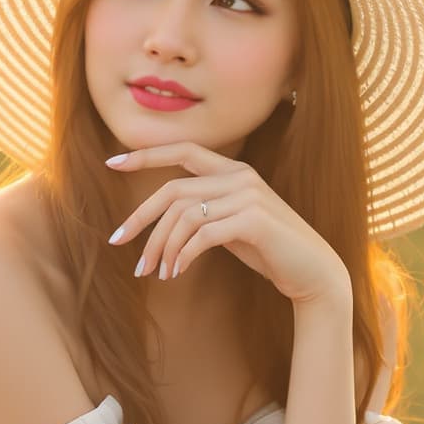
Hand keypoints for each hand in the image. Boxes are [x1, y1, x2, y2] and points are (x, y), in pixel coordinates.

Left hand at [104, 143, 350, 307]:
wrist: (312, 272)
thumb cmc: (269, 250)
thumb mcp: (232, 225)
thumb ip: (205, 212)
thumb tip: (165, 219)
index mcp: (234, 171)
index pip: (183, 151)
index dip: (146, 155)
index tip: (111, 163)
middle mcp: (240, 177)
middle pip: (173, 190)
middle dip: (141, 219)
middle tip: (122, 246)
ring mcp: (248, 196)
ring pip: (183, 216)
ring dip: (162, 248)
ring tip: (156, 273)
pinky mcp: (253, 221)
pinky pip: (201, 235)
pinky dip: (182, 256)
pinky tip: (176, 272)